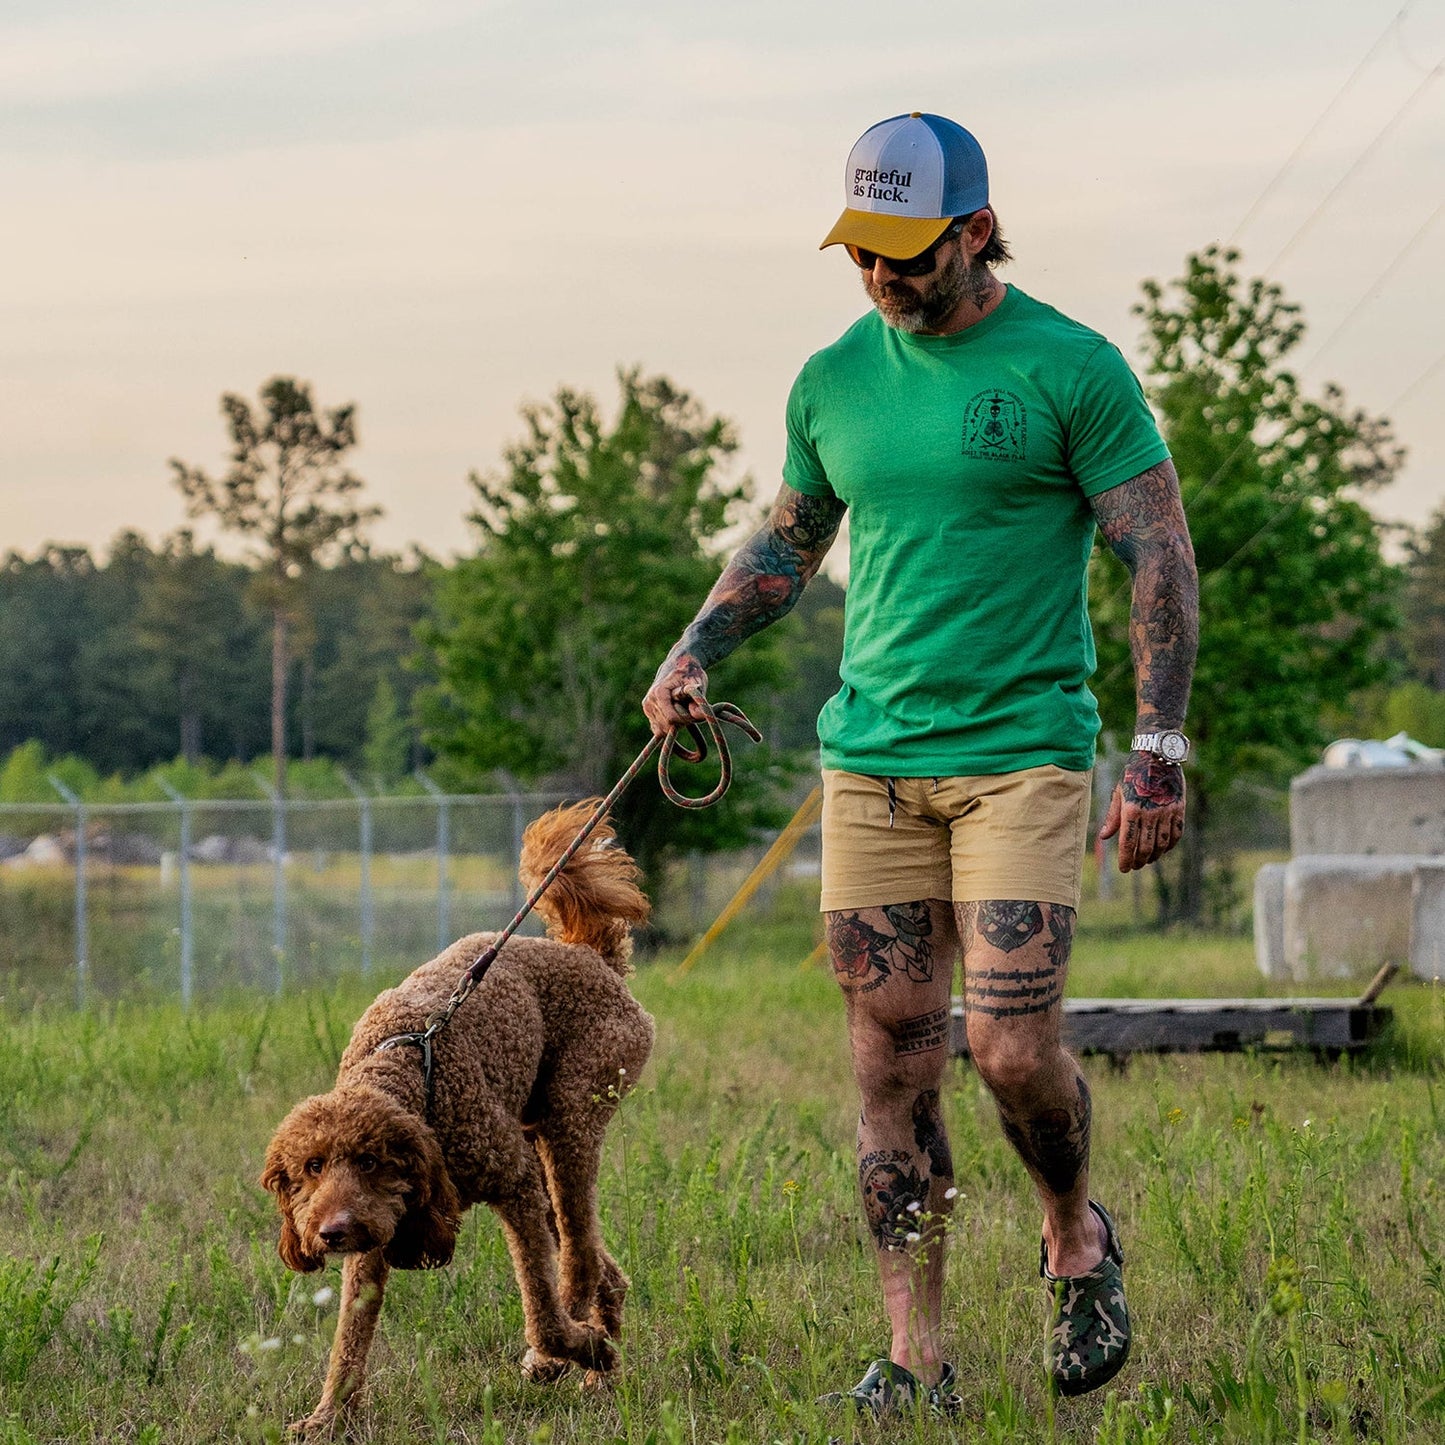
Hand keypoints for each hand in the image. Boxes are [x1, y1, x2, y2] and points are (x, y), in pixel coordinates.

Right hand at [641, 654, 708, 736]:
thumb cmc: (689, 673)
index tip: (695, 711)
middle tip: (690, 709)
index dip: (686, 719)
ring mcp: (647, 708)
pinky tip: (677, 715)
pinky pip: (658, 729)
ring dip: (676, 724)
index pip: (671, 718)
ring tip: (683, 709)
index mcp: (659, 693)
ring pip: (662, 729)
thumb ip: (698, 700)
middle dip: (681, 722)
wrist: (677, 666)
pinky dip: (670, 726)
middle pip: (667, 725)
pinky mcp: (649, 714)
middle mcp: (649, 701)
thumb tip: (699, 716)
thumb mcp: (697, 683)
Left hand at [1098, 752, 1185, 871]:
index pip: (1128, 843)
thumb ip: (1113, 817)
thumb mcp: (1118, 793)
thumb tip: (1103, 838)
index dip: (1125, 859)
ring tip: (1147, 860)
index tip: (1123, 868)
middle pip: (1145, 847)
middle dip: (1139, 861)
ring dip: (1154, 856)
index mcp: (1131, 810)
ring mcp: (1166, 811)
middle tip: (1134, 866)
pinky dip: (1170, 845)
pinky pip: (1176, 833)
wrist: (1156, 756)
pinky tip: (1163, 849)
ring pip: (1162, 843)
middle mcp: (1149, 813)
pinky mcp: (1179, 808)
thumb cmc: (1133, 774)